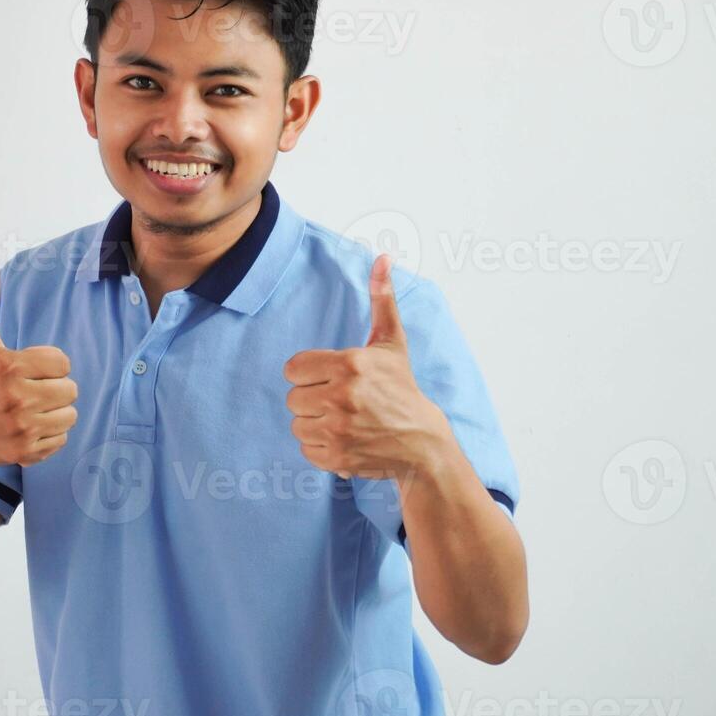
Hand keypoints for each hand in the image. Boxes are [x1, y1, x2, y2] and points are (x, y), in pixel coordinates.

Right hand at [0, 254, 78, 467]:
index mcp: (8, 367)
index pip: (63, 362)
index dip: (48, 365)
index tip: (27, 369)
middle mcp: (15, 399)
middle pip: (70, 389)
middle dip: (53, 388)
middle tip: (29, 391)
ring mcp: (21, 428)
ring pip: (71, 415)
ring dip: (55, 411)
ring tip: (30, 409)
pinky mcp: (26, 452)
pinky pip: (62, 438)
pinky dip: (50, 434)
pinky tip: (27, 428)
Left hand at [282, 254, 448, 483]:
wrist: (423, 444)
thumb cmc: (402, 389)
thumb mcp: (391, 342)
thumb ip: (382, 299)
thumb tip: (383, 257)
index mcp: (350, 364)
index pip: (293, 368)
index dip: (309, 374)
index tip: (331, 378)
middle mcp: (342, 397)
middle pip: (292, 398)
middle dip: (312, 399)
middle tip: (340, 401)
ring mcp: (339, 430)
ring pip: (297, 424)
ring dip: (315, 424)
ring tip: (343, 421)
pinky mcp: (337, 458)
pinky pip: (305, 449)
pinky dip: (320, 447)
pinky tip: (344, 440)